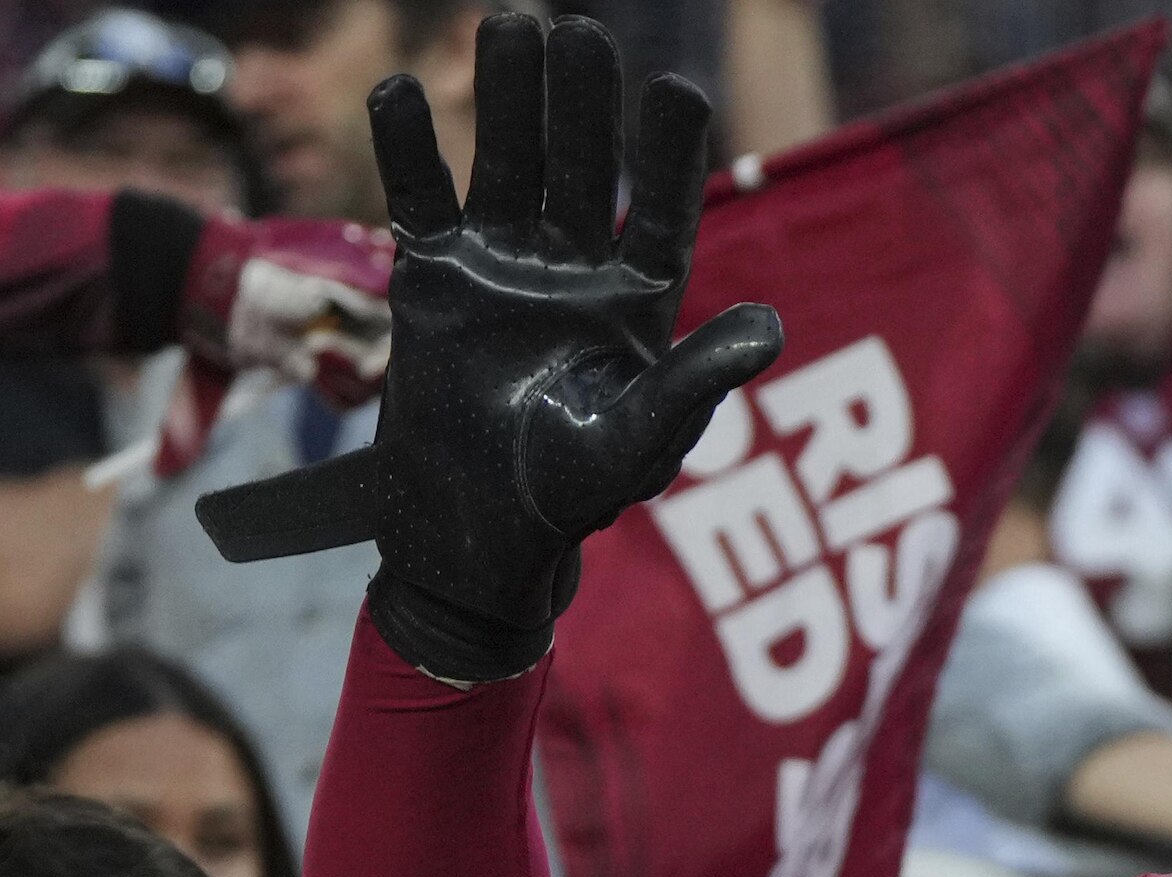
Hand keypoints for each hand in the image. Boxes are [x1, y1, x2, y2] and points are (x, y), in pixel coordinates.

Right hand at [195, 12, 784, 682]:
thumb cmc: (569, 494)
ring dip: (506, 99)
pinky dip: (408, 150)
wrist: (476, 531)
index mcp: (638, 299)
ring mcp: (500, 264)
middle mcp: (572, 266)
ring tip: (508, 21)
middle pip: (579, 166)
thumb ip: (694, 381)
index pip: (658, 210)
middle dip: (580, 104)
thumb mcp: (640, 440)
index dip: (666, 155)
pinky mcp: (432, 278)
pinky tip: (402, 92)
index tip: (676, 91)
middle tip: (579, 34)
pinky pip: (421, 200)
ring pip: (506, 165)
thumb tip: (769, 327)